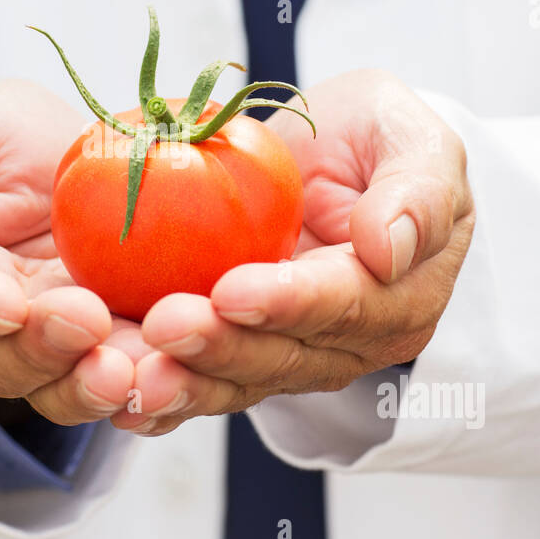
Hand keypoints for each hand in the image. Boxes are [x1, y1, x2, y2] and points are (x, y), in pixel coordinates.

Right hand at [0, 80, 135, 424]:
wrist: (85, 165)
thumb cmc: (6, 143)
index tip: (8, 305)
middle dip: (39, 350)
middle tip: (88, 323)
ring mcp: (32, 358)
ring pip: (49, 388)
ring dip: (87, 385)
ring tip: (127, 369)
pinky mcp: (94, 365)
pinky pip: (109, 388)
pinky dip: (138, 390)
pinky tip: (165, 377)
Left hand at [111, 70, 474, 435]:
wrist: (328, 157)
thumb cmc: (375, 140)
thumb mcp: (413, 137)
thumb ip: (418, 189)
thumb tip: (387, 248)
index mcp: (403, 294)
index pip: (348, 303)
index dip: (290, 301)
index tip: (232, 290)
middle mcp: (351, 341)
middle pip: (286, 356)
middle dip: (223, 347)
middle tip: (163, 326)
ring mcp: (294, 355)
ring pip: (240, 382)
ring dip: (187, 382)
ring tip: (136, 373)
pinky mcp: (241, 356)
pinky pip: (203, 383)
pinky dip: (164, 398)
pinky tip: (121, 401)